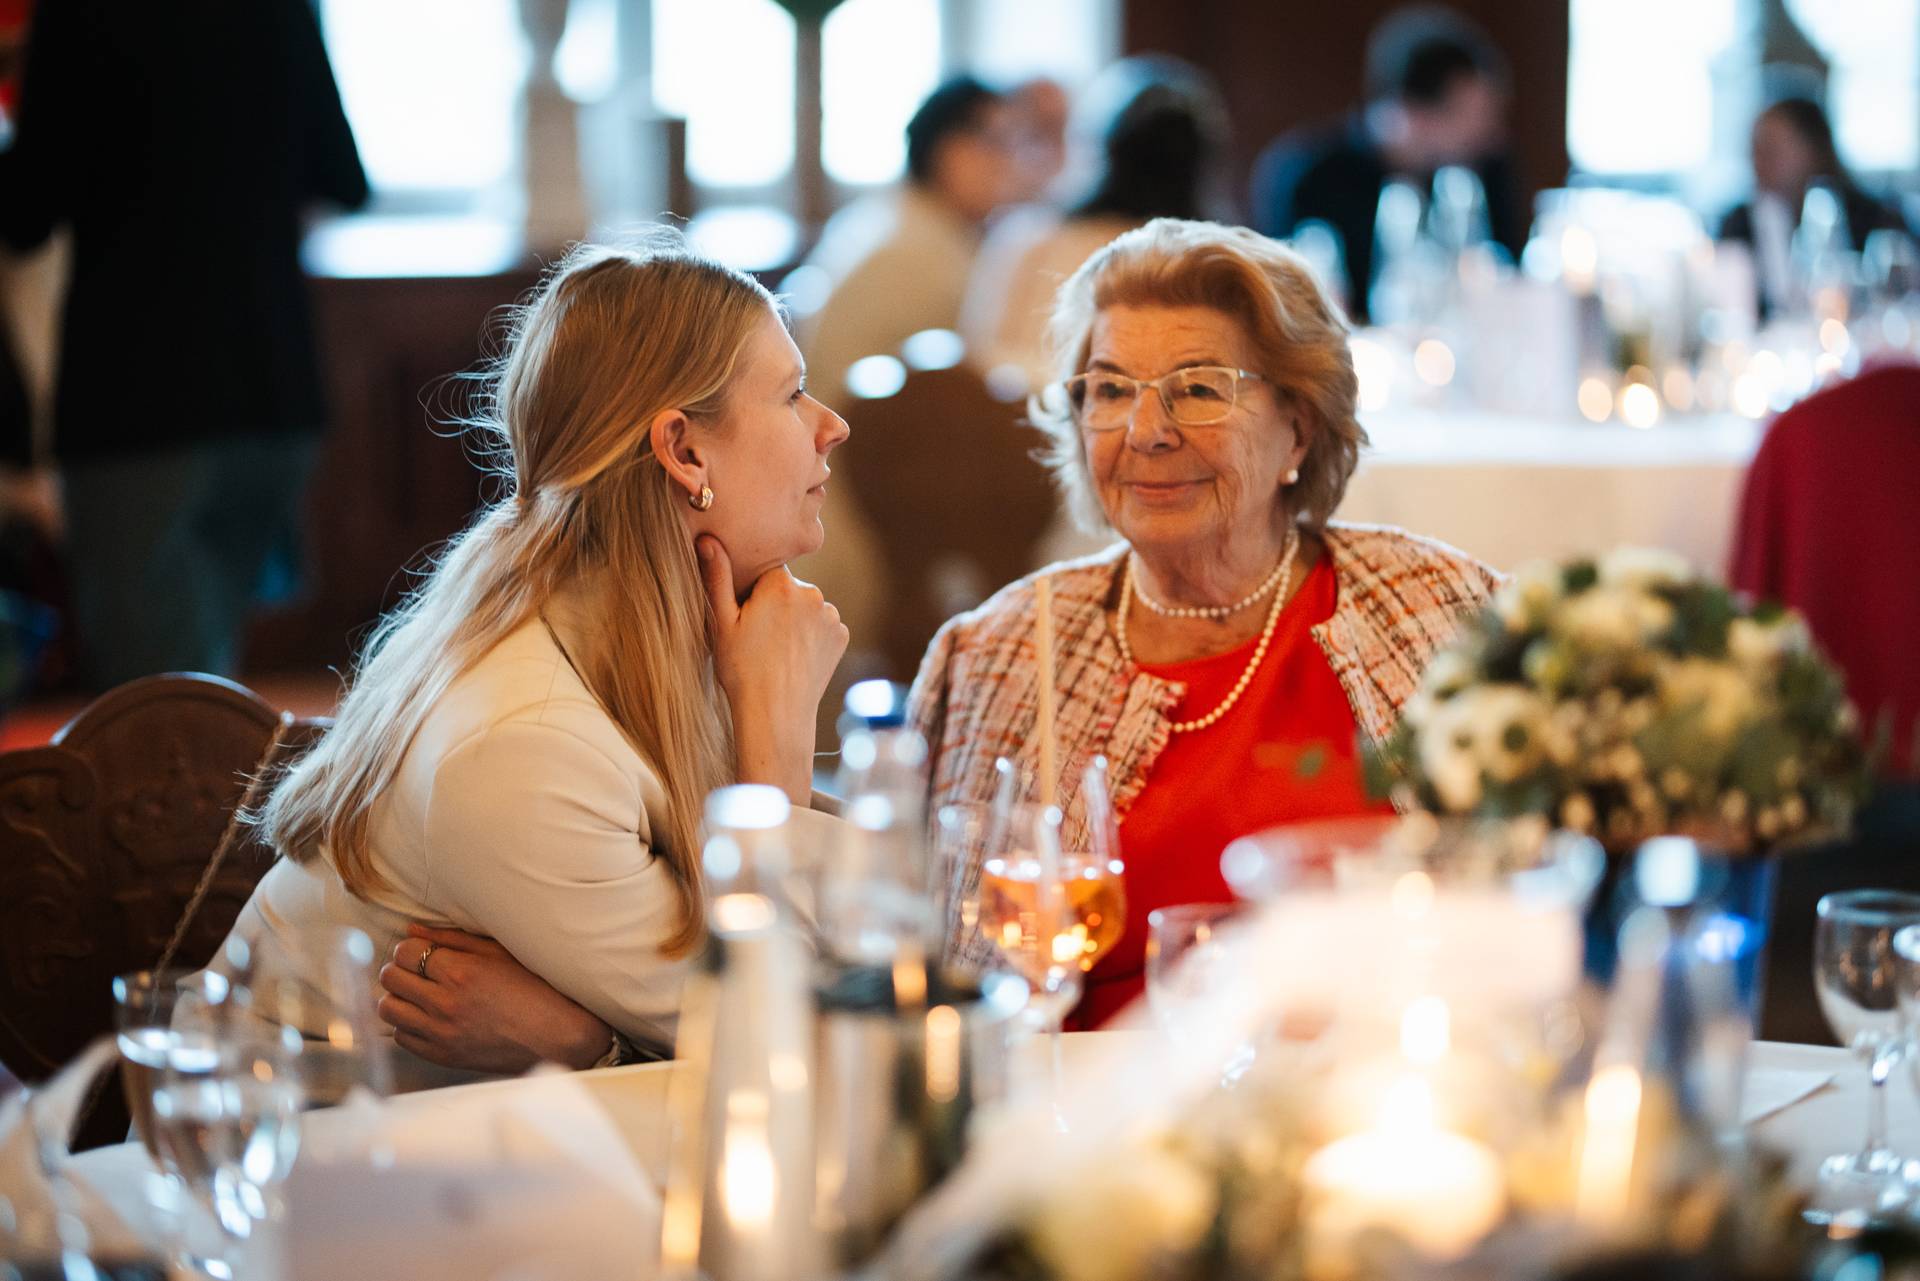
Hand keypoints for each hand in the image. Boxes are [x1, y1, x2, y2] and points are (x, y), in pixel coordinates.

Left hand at [377, 924, 613, 1073]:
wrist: (557, 1035)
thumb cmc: (536, 987)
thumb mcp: (499, 953)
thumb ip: (453, 939)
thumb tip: (412, 930)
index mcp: (461, 973)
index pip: (406, 952)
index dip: (410, 947)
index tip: (423, 950)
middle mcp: (446, 1004)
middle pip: (390, 978)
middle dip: (399, 968)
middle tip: (416, 968)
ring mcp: (442, 1033)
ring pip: (388, 1009)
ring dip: (398, 996)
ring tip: (417, 993)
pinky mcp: (443, 1056)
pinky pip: (402, 1038)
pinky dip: (407, 1024)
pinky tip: (426, 1016)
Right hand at [697, 534, 847, 802]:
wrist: (776, 714)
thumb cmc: (741, 670)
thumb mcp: (721, 623)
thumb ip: (717, 577)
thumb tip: (708, 538)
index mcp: (781, 584)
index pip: (766, 570)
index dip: (753, 593)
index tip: (746, 617)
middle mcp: (812, 593)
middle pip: (788, 588)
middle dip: (776, 604)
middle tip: (759, 638)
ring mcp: (831, 615)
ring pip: (807, 608)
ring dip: (796, 620)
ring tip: (777, 651)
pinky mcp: (842, 636)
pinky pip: (823, 626)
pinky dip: (812, 637)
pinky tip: (795, 657)